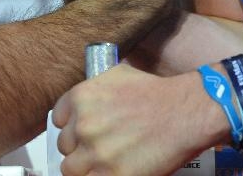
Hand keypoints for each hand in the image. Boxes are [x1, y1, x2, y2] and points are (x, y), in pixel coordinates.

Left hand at [52, 65, 221, 175]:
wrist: (183, 112)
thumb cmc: (156, 94)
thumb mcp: (117, 76)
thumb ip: (93, 90)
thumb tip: (82, 106)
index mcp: (81, 97)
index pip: (58, 120)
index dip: (72, 127)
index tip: (82, 133)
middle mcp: (83, 124)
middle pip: (65, 146)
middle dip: (80, 148)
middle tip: (99, 148)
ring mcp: (95, 152)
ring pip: (71, 169)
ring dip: (85, 168)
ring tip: (103, 163)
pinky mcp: (110, 175)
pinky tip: (112, 170)